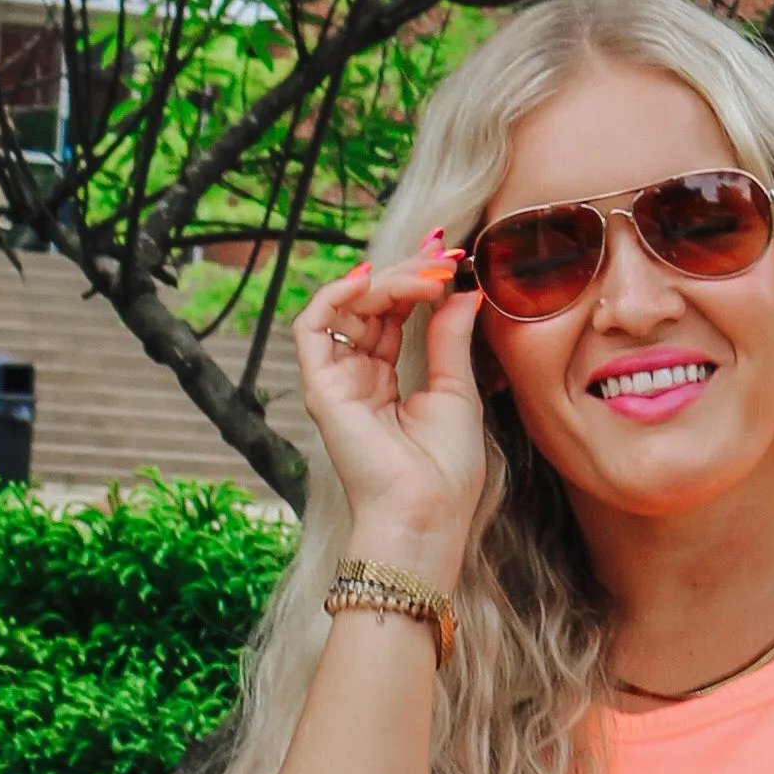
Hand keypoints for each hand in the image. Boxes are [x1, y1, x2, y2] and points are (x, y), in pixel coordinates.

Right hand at [292, 236, 490, 581]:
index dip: (417, 282)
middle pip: (370, 304)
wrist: (425, 513)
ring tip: (424, 276)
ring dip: (383, 281)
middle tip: (442, 259)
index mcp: (389, 380)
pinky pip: (312, 327)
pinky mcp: (321, 388)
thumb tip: (462, 291)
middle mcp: (359, 376)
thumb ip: (450, 337)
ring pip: (345, 307)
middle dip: (405, 274)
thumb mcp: (457, 391)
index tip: (451, 261)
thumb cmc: (445, 470)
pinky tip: (371, 282)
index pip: (394, 314)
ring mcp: (337, 380)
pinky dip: (335, 295)